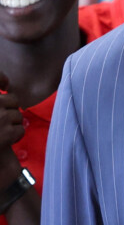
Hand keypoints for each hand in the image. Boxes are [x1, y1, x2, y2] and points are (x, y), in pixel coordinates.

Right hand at [0, 72, 24, 188]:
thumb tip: (6, 85)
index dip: (0, 78)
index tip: (5, 84)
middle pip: (12, 101)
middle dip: (11, 112)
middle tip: (0, 126)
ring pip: (17, 116)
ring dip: (13, 126)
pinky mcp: (3, 135)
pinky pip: (20, 129)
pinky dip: (16, 137)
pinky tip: (4, 145)